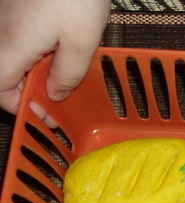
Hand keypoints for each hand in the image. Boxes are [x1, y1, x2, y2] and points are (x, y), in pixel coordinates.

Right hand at [0, 0, 110, 127]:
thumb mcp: (82, 43)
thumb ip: (68, 74)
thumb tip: (55, 94)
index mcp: (11, 44)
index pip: (0, 90)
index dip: (22, 107)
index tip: (46, 114)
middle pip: (5, 73)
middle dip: (31, 90)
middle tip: (59, 95)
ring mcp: (4, 16)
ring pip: (13, 55)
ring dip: (36, 69)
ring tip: (64, 69)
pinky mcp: (14, 6)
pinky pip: (20, 37)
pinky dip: (38, 50)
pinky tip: (62, 47)